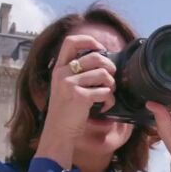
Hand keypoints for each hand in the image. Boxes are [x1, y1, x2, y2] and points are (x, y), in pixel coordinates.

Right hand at [36, 35, 116, 167]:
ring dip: (112, 85)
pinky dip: (110, 100)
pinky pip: (105, 92)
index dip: (89, 40)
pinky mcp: (80, 97)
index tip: (100, 48)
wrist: (58, 131)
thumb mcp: (64, 86)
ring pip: (104, 75)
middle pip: (95, 57)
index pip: (71, 41)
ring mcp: (70, 84)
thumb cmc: (66, 109)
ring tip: (108, 94)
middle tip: (111, 77)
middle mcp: (62, 73)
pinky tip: (105, 106)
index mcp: (58, 68)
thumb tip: (102, 60)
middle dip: (110, 66)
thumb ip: (76, 72)